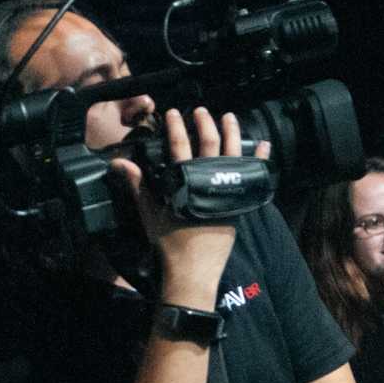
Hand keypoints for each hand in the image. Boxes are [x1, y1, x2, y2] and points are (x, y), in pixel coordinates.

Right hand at [108, 108, 264, 304]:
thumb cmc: (169, 243)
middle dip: (205, 124)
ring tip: (229, 117)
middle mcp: (208, 183)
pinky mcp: (238, 203)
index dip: (176, 127)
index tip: (173, 113)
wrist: (193, 270)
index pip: (180, 147)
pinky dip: (259, 160)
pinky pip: (251, 177)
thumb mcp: (149, 213)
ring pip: (233, 155)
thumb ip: (138, 186)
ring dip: (232, 133)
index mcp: (185, 183)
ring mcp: (226, 192)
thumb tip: (119, 163)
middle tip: (201, 111)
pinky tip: (263, 146)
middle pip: (209, 145)